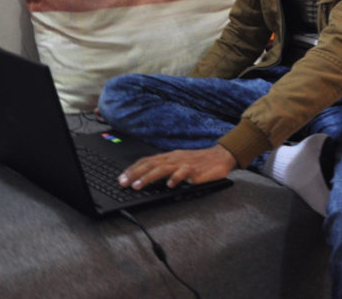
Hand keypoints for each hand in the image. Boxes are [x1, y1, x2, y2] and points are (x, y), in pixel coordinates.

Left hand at [118, 145, 236, 189]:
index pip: (146, 160)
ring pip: (162, 168)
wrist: (221, 157)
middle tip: (123, 183)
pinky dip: (175, 178)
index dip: (132, 168)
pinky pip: (184, 173)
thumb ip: (165, 168)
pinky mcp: (195, 170)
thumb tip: (147, 176)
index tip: (121, 177)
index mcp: (169, 156)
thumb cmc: (199, 162)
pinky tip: (169, 185)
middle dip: (134, 173)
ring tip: (138, 185)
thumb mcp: (179, 163)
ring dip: (148, 177)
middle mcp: (174, 158)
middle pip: (150, 164)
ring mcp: (184, 163)